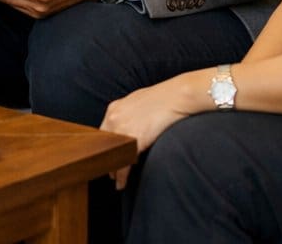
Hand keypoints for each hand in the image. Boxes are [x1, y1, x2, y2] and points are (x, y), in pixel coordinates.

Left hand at [99, 74, 204, 188]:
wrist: (177, 96)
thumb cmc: (163, 98)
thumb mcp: (138, 101)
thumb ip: (128, 113)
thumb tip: (130, 124)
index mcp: (114, 108)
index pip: (103, 133)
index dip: (105, 146)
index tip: (107, 155)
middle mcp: (114, 118)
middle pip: (104, 145)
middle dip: (106, 158)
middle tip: (108, 169)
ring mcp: (122, 129)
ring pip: (112, 155)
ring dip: (113, 169)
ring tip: (114, 179)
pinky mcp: (134, 140)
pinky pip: (123, 163)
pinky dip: (121, 176)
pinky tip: (122, 184)